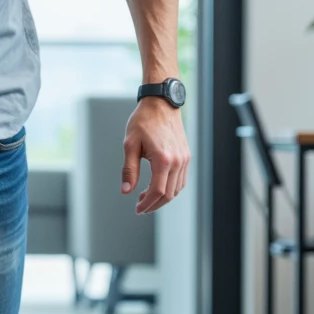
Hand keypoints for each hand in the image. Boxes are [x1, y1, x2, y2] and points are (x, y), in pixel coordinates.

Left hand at [121, 99, 190, 214]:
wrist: (161, 104)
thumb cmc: (143, 121)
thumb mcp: (130, 145)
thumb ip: (129, 170)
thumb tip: (126, 191)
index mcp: (163, 159)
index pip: (157, 192)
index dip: (147, 204)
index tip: (137, 209)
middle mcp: (178, 161)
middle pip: (169, 194)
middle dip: (154, 204)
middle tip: (140, 206)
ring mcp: (184, 159)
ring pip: (177, 189)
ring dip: (163, 198)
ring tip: (146, 197)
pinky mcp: (186, 156)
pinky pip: (181, 179)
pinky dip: (171, 188)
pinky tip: (158, 187)